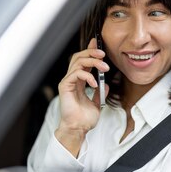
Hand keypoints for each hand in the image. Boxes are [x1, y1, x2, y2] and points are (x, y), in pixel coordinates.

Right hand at [55, 38, 108, 156]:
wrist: (78, 129)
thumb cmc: (84, 119)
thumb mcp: (97, 103)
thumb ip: (100, 93)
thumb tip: (106, 84)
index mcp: (78, 82)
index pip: (83, 61)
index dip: (89, 50)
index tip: (98, 42)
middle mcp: (72, 79)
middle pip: (79, 57)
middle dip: (91, 52)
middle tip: (103, 54)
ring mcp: (67, 82)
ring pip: (78, 62)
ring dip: (93, 62)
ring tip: (104, 68)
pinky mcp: (64, 86)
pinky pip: (75, 74)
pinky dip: (87, 76)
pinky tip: (94, 84)